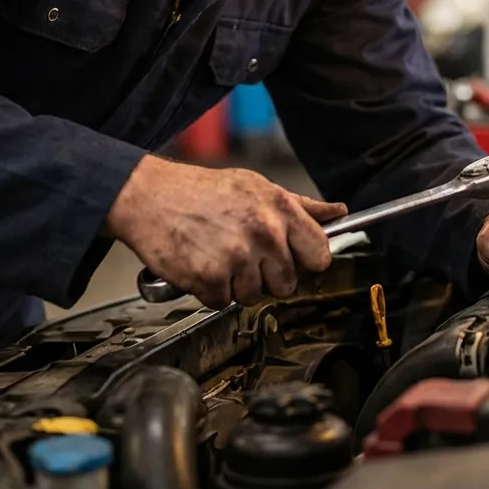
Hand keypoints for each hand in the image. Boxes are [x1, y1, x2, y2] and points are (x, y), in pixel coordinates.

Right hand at [105, 155, 346, 308]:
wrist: (149, 197)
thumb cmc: (202, 190)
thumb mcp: (256, 186)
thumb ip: (301, 206)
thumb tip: (338, 212)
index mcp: (280, 209)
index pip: (319, 253)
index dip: (306, 260)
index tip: (293, 258)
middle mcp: (263, 233)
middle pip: (287, 282)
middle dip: (267, 275)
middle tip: (243, 254)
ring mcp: (238, 258)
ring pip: (255, 296)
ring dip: (237, 285)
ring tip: (218, 255)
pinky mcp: (211, 279)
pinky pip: (223, 303)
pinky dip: (211, 291)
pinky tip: (202, 265)